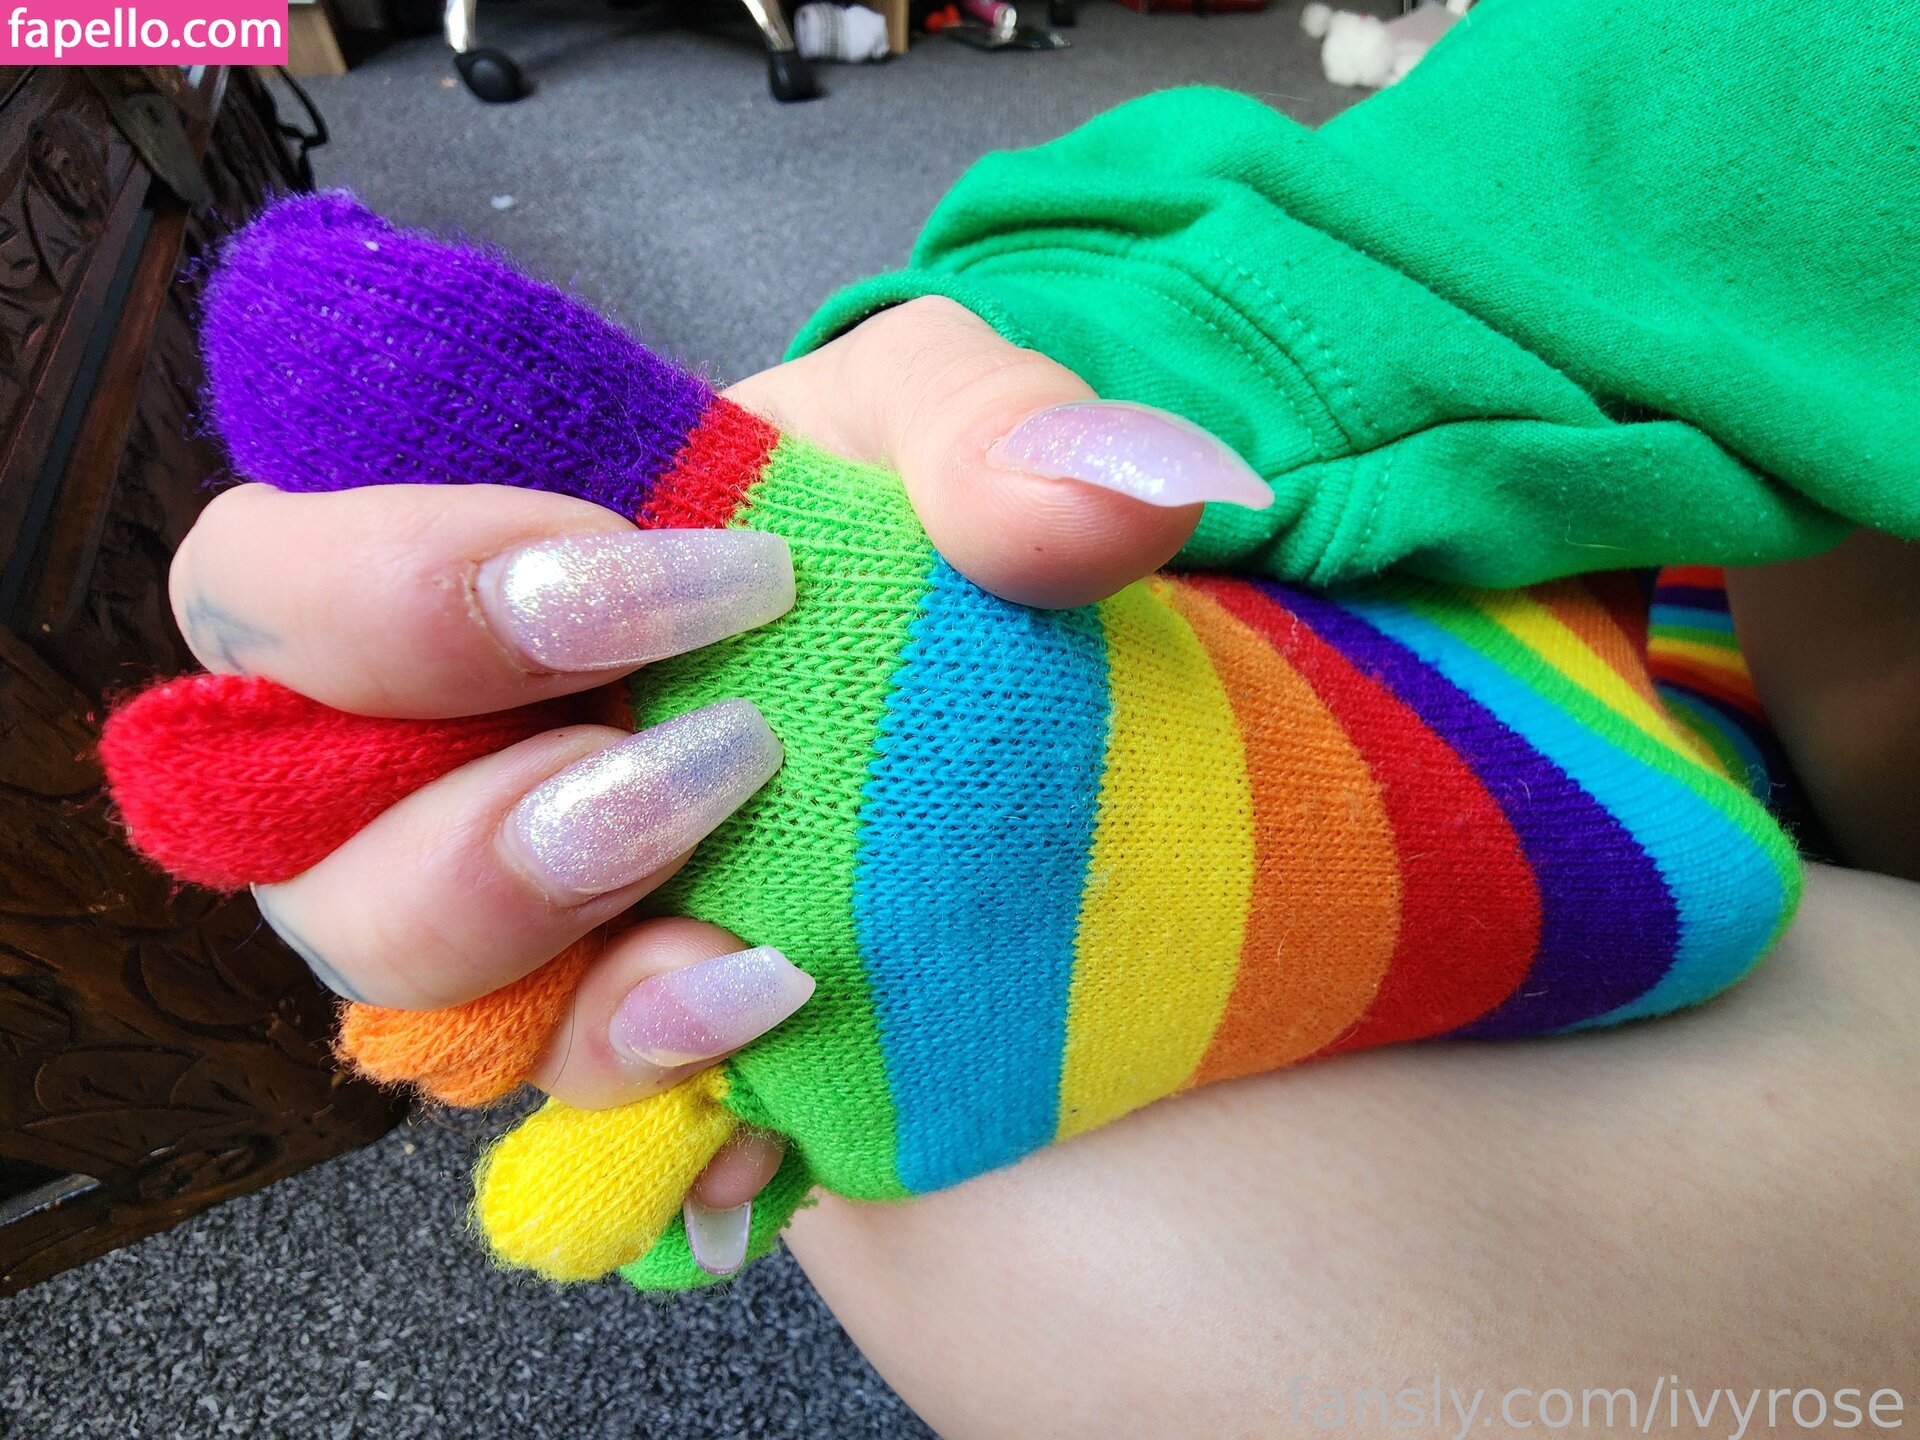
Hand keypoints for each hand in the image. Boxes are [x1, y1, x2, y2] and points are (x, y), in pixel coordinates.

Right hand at [167, 295, 1264, 1268]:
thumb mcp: (972, 444)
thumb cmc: (957, 563)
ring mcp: (540, 928)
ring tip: (764, 946)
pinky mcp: (639, 1048)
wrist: (1049, 755)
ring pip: (408, 1004)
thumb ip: (999, 432)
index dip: (390, 593)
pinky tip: (786, 1076)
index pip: (270, 588)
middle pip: (283, 834)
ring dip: (568, 977)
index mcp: (489, 580)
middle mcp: (467, 764)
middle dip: (471, 817)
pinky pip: (576, 1131)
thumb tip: (1108, 496)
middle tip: (718, 761)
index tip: (642, 577)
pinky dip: (672, 1114)